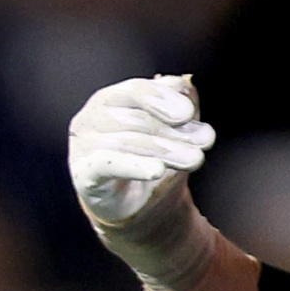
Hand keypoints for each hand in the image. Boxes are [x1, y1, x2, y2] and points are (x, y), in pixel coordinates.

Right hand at [68, 75, 216, 232]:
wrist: (133, 203)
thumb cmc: (148, 157)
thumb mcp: (168, 129)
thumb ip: (175, 104)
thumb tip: (185, 86)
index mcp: (109, 99)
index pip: (134, 91)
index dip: (163, 98)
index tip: (189, 113)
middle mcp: (90, 119)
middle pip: (135, 119)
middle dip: (175, 130)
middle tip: (206, 139)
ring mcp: (83, 147)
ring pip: (127, 142)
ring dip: (167, 150)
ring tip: (196, 158)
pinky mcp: (84, 175)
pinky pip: (107, 165)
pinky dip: (134, 166)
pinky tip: (157, 170)